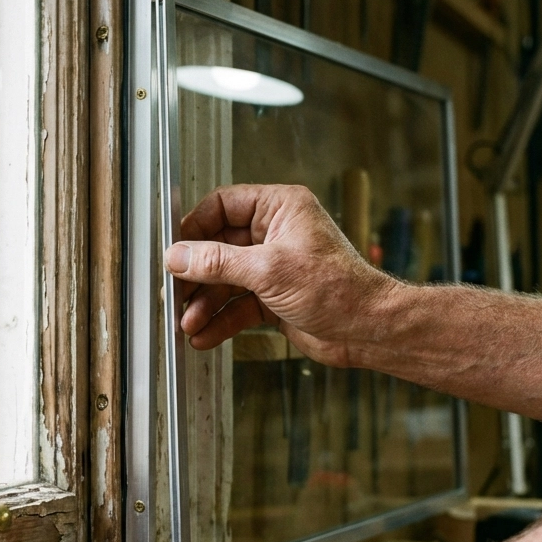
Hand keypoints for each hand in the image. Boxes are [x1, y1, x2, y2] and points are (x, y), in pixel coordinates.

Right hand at [166, 184, 393, 366]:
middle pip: (219, 247)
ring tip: (188, 323)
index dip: (195, 227)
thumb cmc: (338, 289)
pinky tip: (204, 335)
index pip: (223, 205)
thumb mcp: (269, 270)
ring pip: (226, 280)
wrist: (367, 330)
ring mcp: (274, 267)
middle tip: (175, 292)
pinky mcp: (274, 297)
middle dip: (197, 274)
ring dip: (205, 303)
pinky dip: (221, 320)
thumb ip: (218, 262)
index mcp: (280, 208)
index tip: (174, 249)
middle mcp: (276, 233)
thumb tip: (179, 256)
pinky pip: (238, 305)